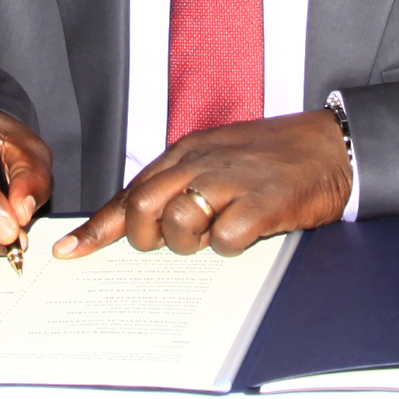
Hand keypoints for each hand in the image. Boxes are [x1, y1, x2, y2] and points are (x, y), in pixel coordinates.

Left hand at [67, 111, 350, 257]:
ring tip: (218, 230)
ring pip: (179, 225)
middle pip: (143, 209)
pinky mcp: (262, 202)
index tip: (68, 252)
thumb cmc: (271, 158)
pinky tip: (248, 231)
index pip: (130, 194)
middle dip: (148, 239)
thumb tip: (141, 222)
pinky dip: (231, 246)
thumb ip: (179, 185)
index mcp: (185, 154)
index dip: (97, 229)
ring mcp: (231, 180)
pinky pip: (225, 239)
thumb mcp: (215, 160)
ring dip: (193, 242)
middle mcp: (200, 163)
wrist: (331, 145)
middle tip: (172, 243)